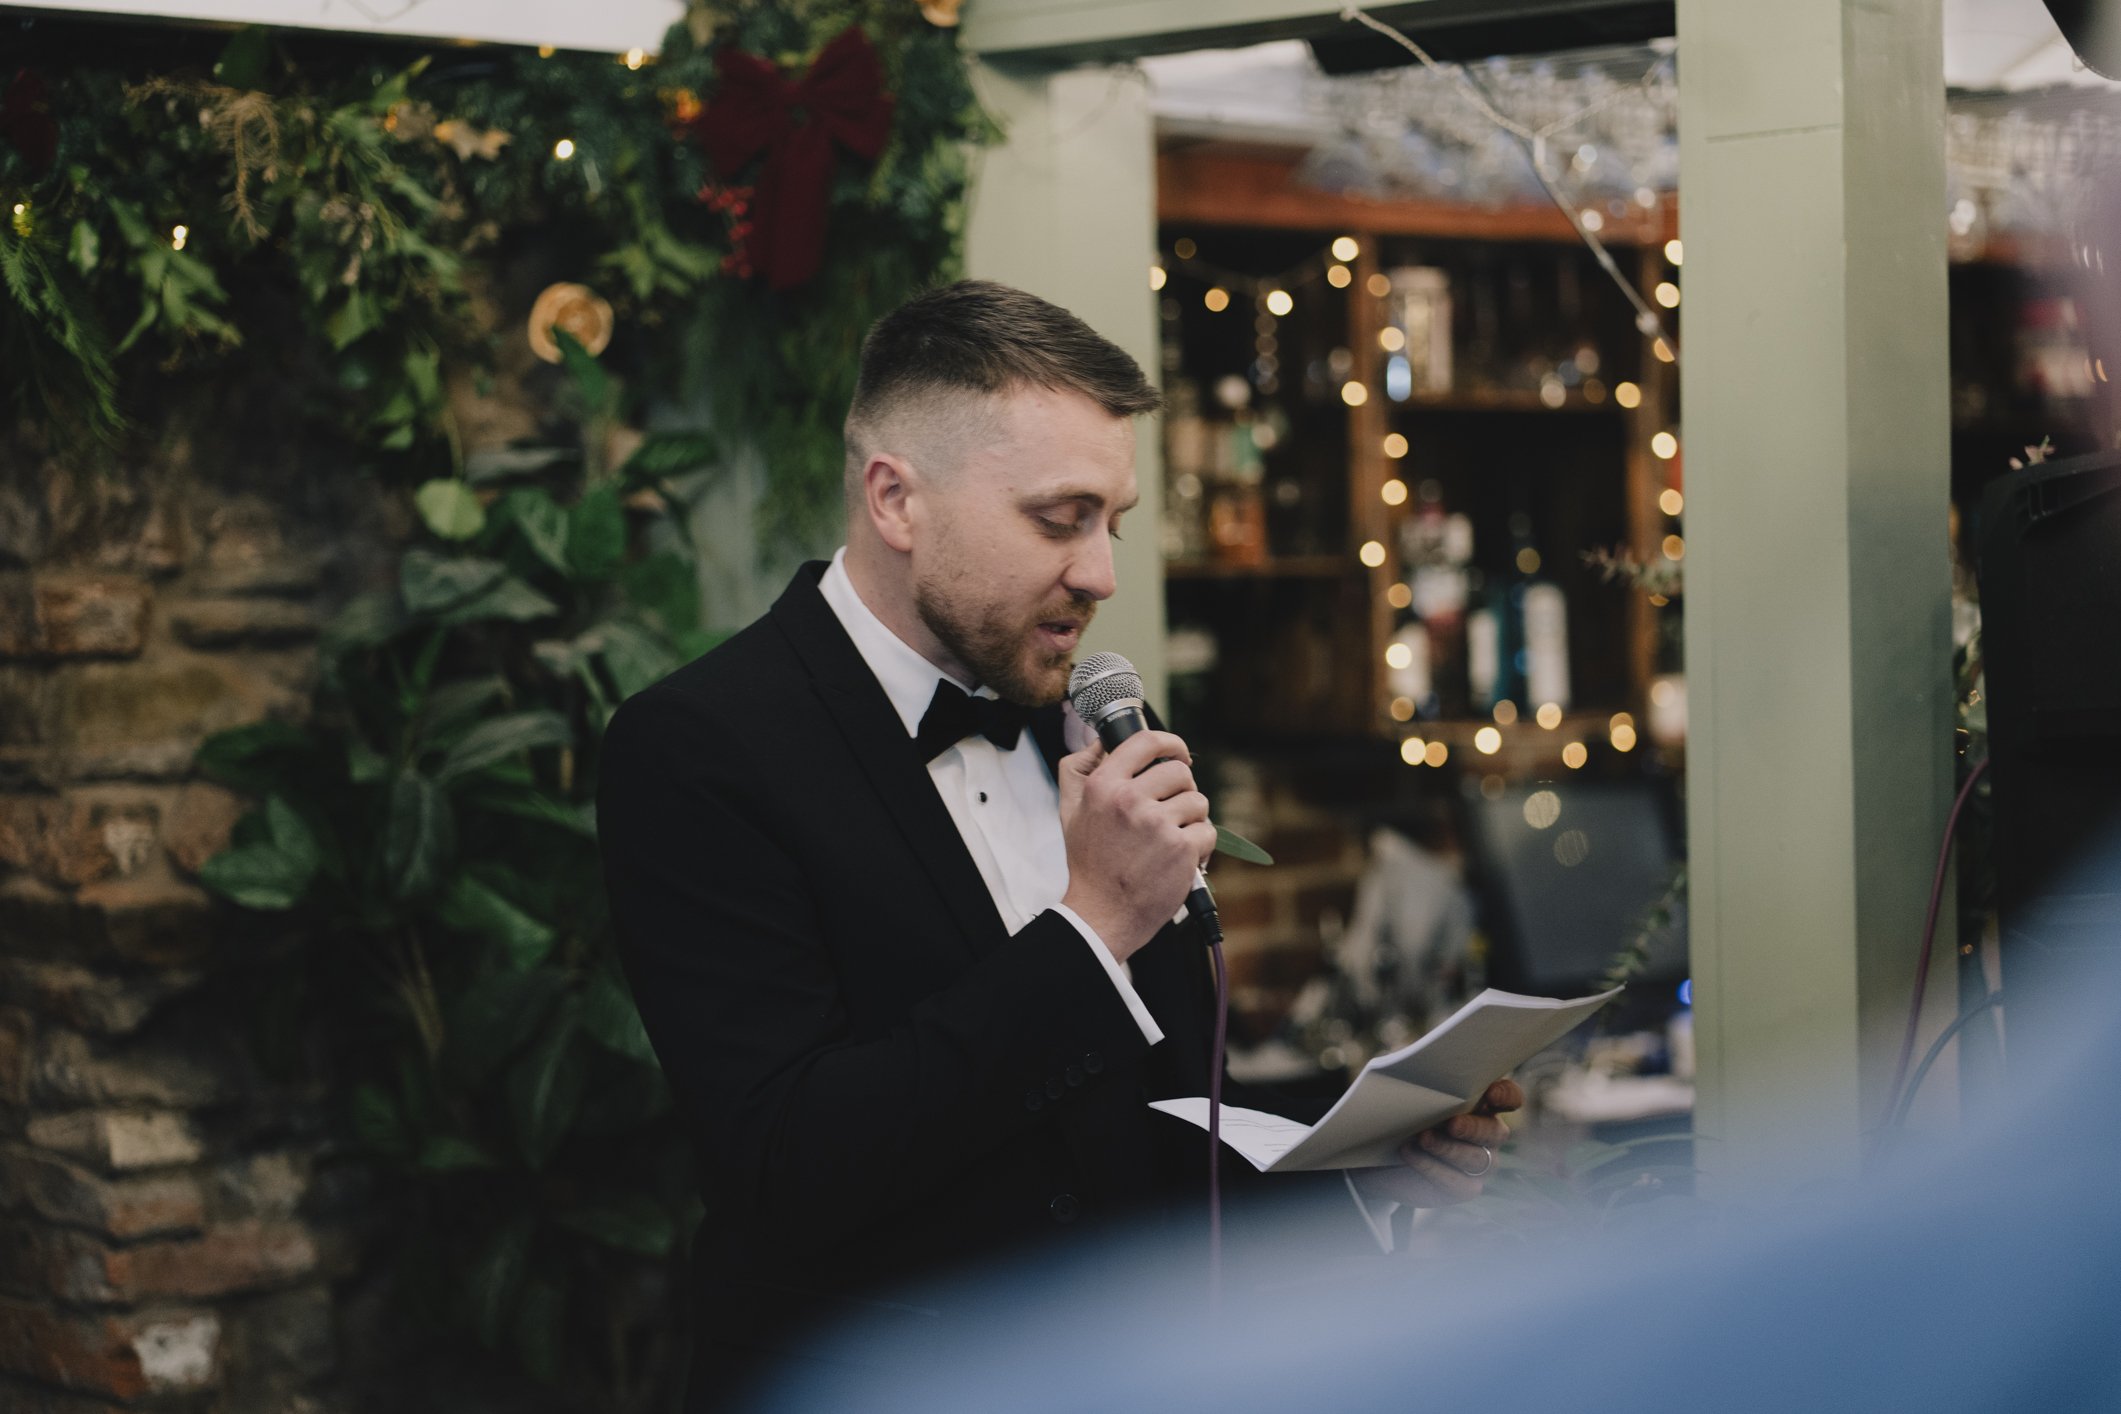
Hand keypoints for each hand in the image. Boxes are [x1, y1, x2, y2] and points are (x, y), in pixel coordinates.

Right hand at [1058, 729, 1214, 961]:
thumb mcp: (1070, 811)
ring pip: (1198, 802)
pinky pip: (1208, 831)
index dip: (1171, 742)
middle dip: (1182, 790)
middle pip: (1180, 771)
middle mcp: (1130, 800)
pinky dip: (1200, 846)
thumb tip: (1099, 742)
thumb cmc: (1089, 865)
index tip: (1179, 752)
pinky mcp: (1181, 848)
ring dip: (1192, 820)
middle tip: (1171, 811)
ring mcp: (1157, 824)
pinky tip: (1181, 859)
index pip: (1146, 741)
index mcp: (1103, 786)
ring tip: (1172, 840)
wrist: (1101, 914)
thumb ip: (1077, 770)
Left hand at [1350, 1077, 1524, 1208]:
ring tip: (1422, 1137)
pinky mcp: (1462, 1188)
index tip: (1490, 1093)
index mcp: (1483, 1103)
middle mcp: (1488, 1134)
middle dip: (1474, 1128)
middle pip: (1496, 1132)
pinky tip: (1410, 1154)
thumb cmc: (1401, 1109)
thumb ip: (1419, 1071)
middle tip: (1452, 1123)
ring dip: (1449, 1148)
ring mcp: (1479, 1163)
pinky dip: (1432, 1168)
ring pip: (1476, 1160)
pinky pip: (1457, 1184)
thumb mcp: (1406, 1085)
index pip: (1510, 1098)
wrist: (1380, 1153)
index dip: (1507, 1096)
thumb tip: (1419, 1061)